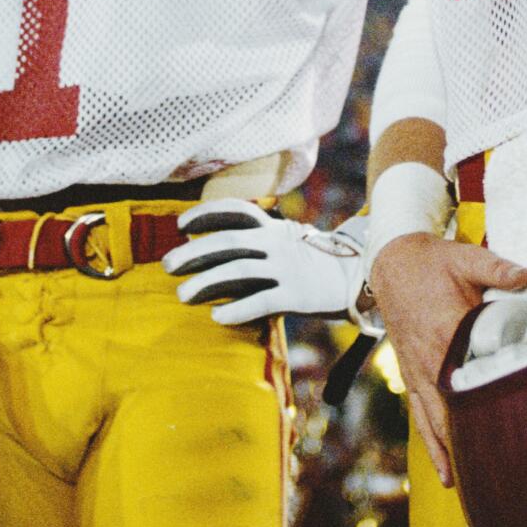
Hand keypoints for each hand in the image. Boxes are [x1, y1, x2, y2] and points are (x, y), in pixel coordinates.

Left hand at [162, 201, 363, 325]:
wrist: (360, 275)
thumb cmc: (316, 261)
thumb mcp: (289, 238)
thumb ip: (259, 239)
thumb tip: (216, 248)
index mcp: (274, 227)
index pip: (235, 210)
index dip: (205, 214)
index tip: (179, 224)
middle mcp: (277, 243)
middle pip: (228, 242)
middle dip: (193, 252)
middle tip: (166, 264)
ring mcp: (287, 268)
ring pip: (238, 271)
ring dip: (205, 282)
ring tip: (182, 295)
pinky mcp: (297, 295)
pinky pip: (261, 301)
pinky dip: (236, 309)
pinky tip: (216, 316)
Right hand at [368, 234, 526, 486]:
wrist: (392, 261)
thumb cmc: (433, 261)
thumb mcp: (466, 257)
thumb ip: (497, 268)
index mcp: (445, 331)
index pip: (470, 373)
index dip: (488, 398)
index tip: (510, 425)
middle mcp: (429, 358)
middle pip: (449, 408)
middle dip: (466, 441)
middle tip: (490, 473)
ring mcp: (417, 369)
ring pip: (432, 418)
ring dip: (446, 451)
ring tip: (461, 484)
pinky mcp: (411, 373)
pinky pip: (419, 413)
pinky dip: (431, 441)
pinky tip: (443, 467)